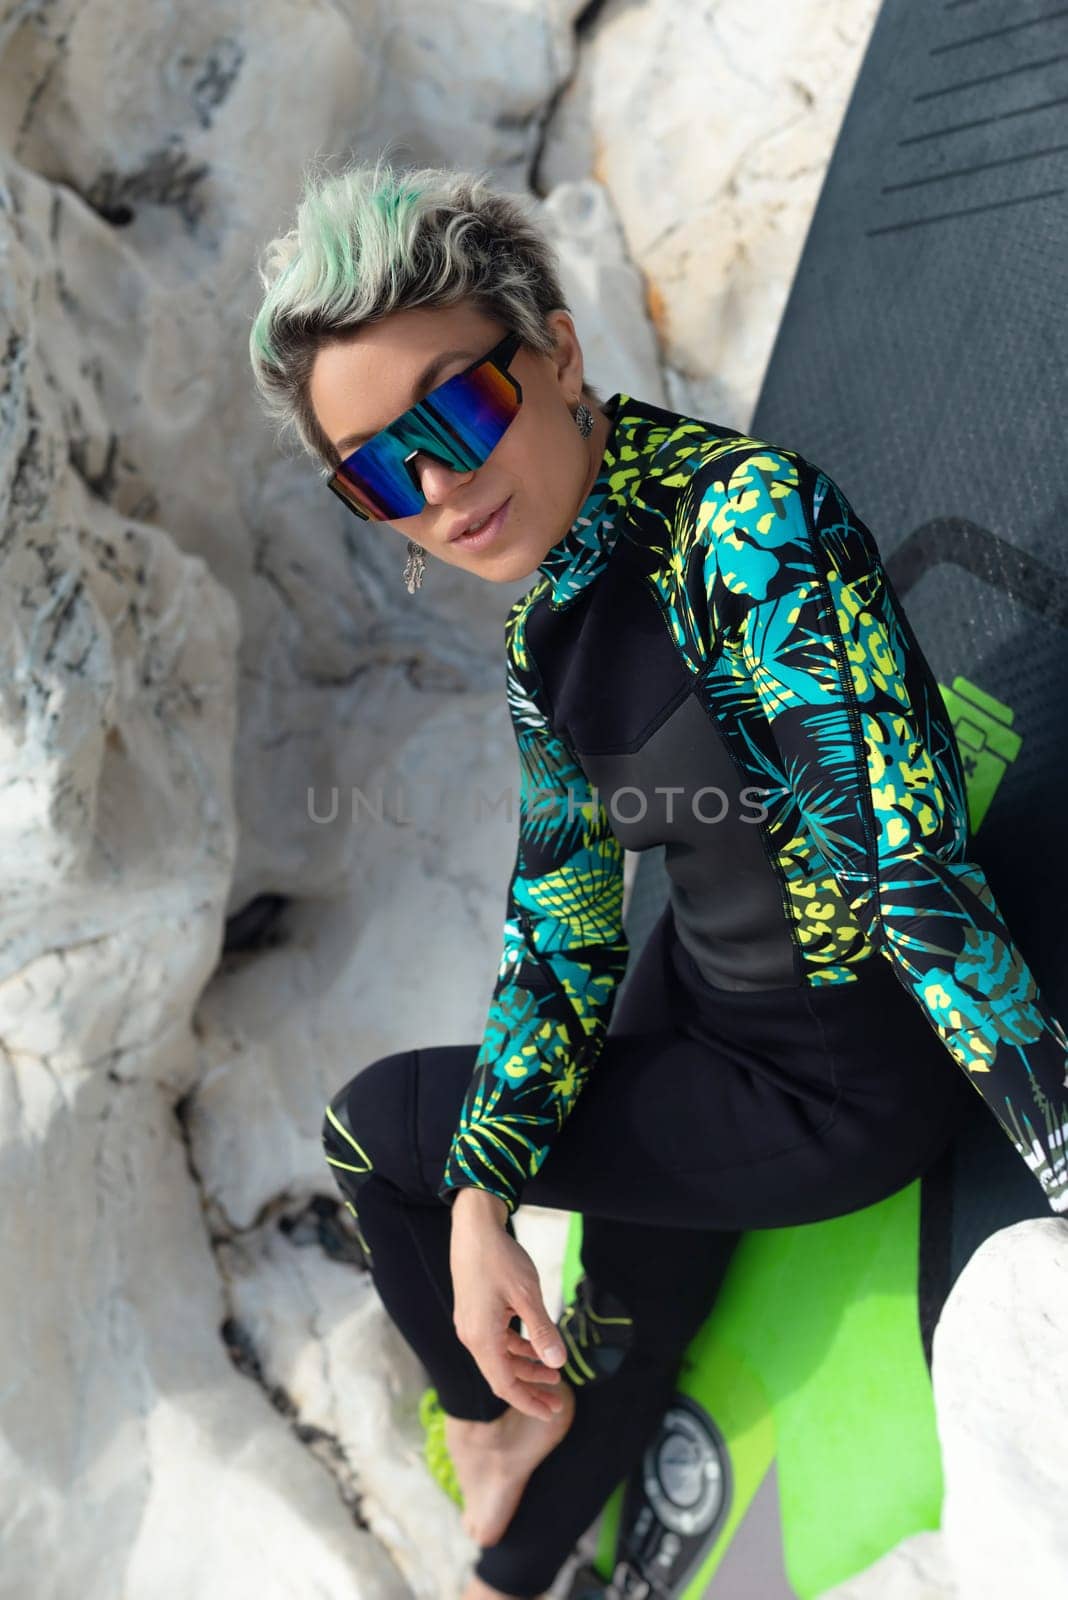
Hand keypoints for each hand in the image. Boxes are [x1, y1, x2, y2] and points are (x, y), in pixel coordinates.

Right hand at [449, 1190, 568, 1420]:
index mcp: (482, 1337)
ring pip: (499, 1359)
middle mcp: (471, 1336)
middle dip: (530, 1389)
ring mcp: (470, 1325)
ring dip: (525, 1367)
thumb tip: (558, 1362)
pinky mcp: (473, 1314)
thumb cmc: (501, 1258)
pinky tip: (535, 1344)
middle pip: (501, 1376)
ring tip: (554, 1372)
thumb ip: (542, 1331)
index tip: (552, 1412)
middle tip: (558, 1399)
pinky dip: (516, 1349)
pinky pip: (495, 1342)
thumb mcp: (527, 1294)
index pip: (505, 1385)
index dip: (529, 1402)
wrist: (474, 1228)